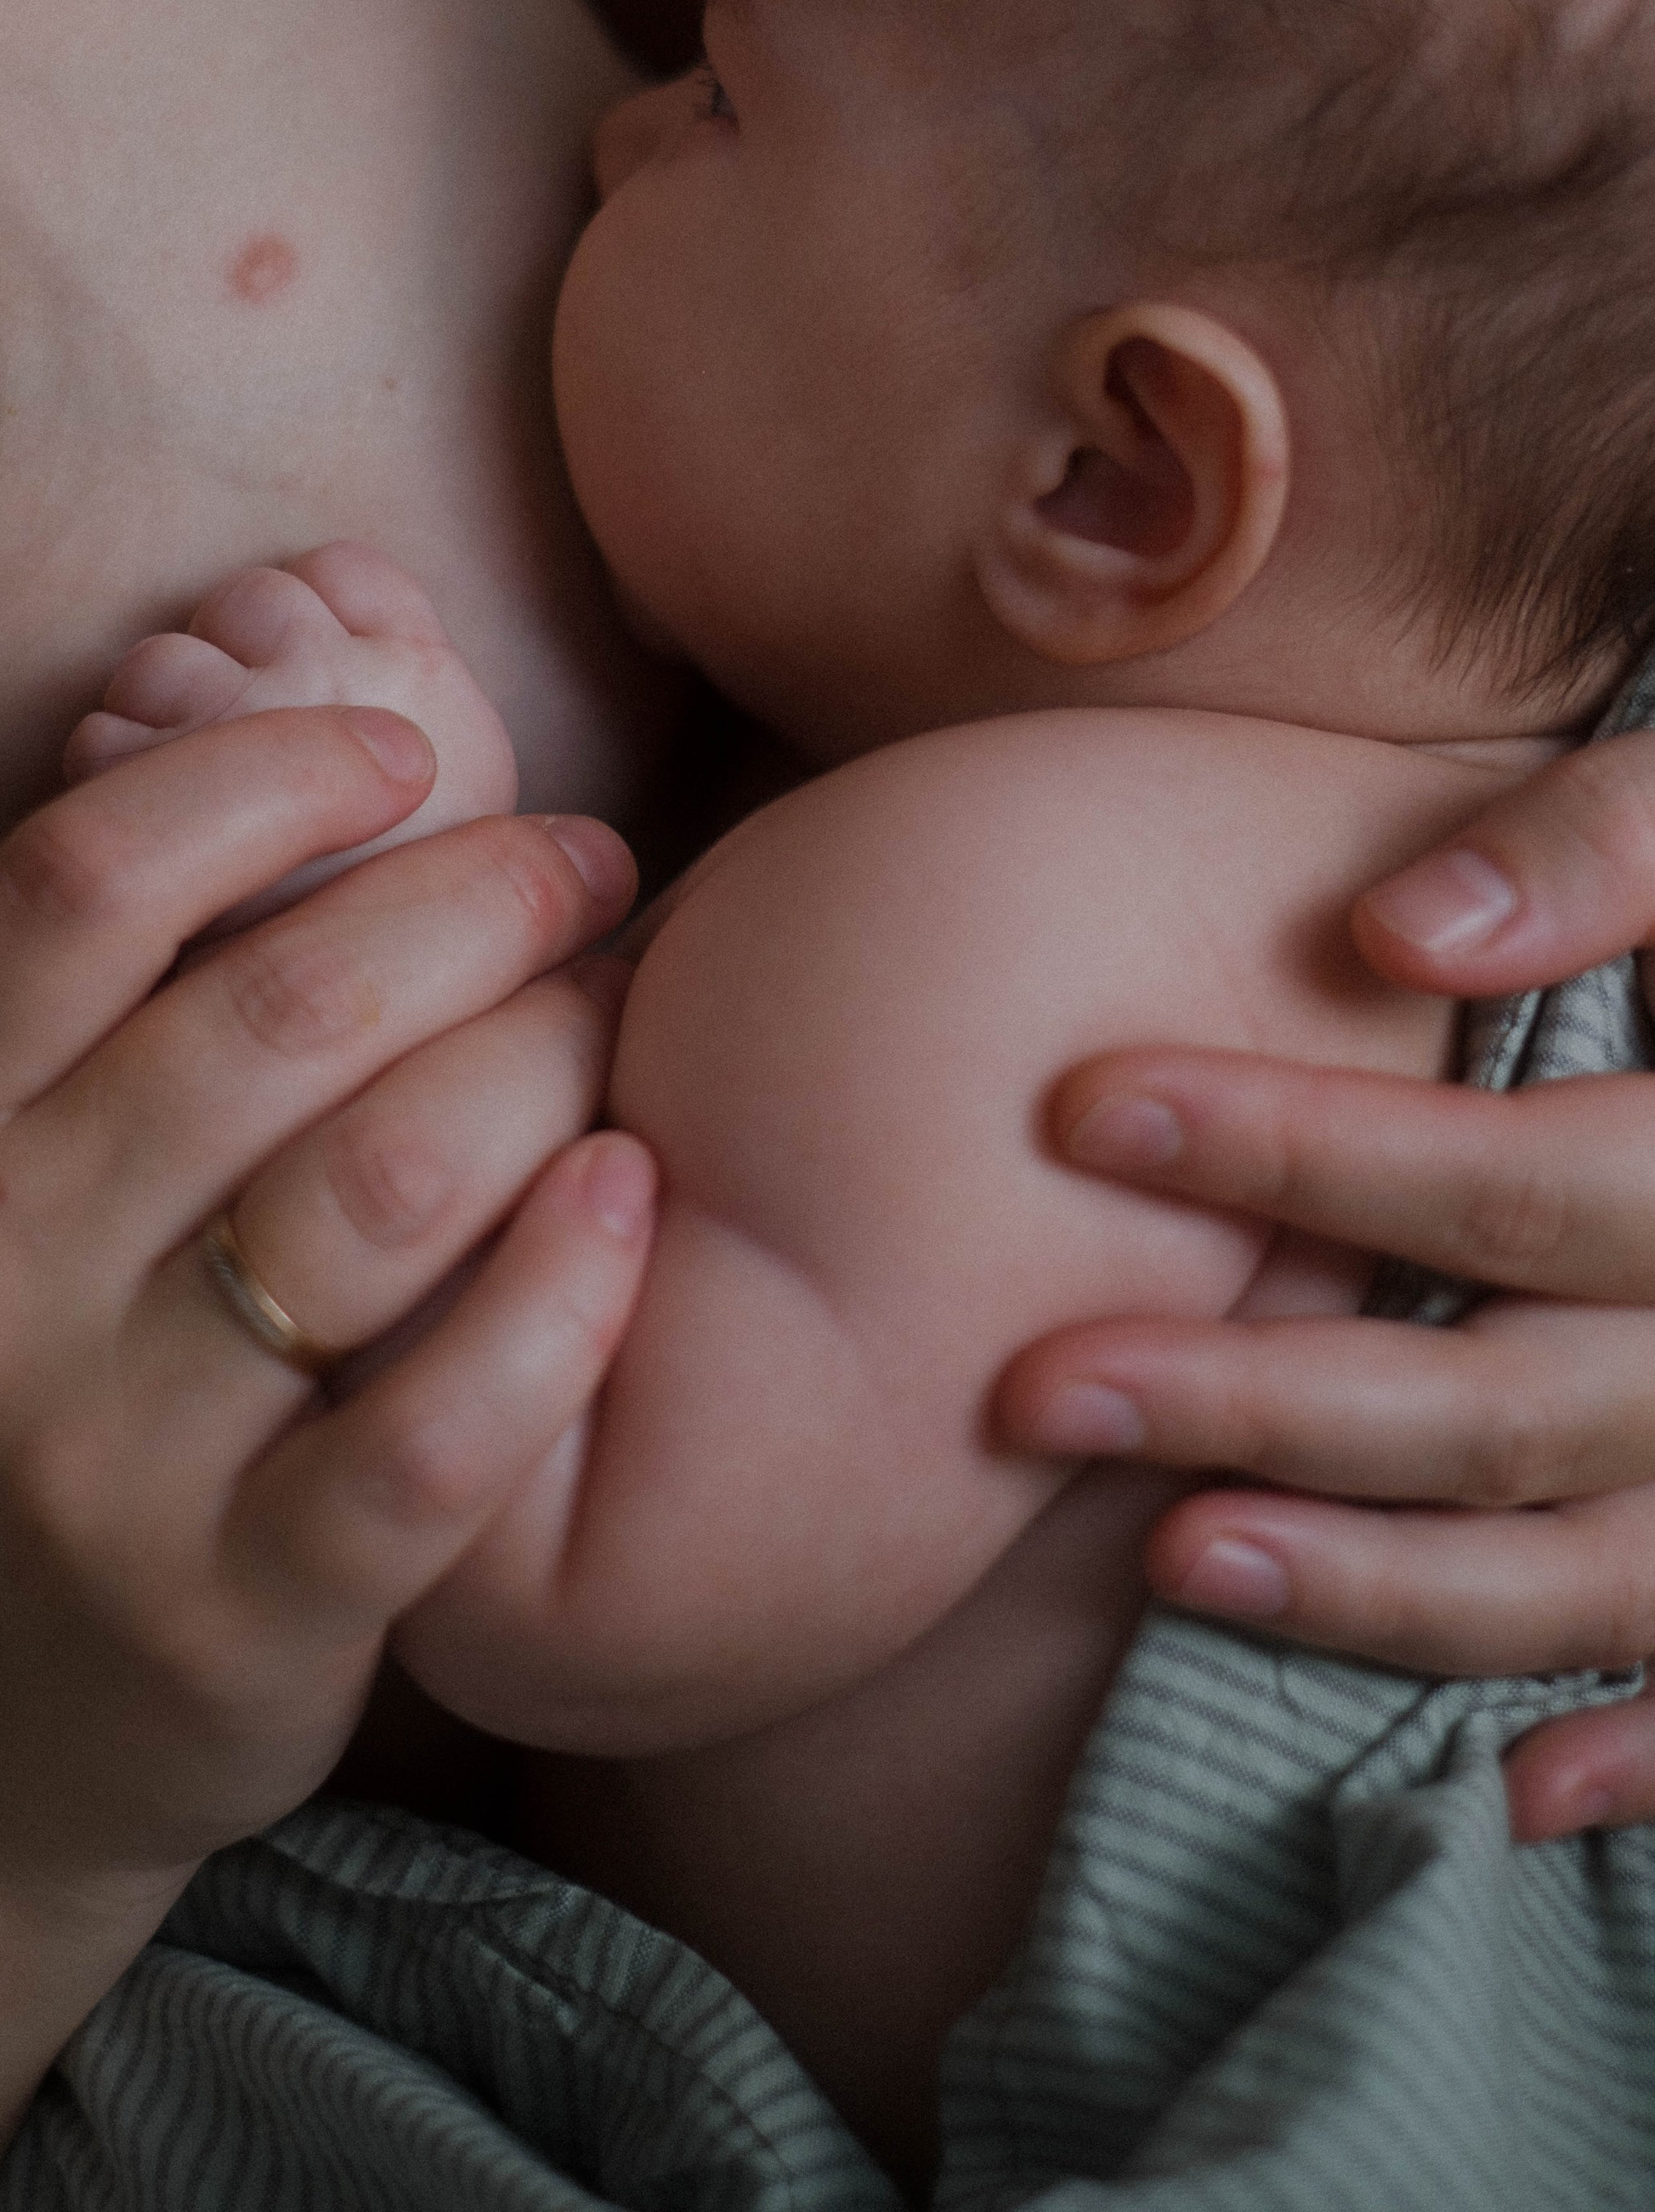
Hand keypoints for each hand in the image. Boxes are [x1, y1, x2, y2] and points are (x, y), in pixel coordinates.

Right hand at [0, 705, 655, 2211]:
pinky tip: (629, 1200)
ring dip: (551, 1059)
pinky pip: (444, 1424)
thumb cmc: (18, 1379)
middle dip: (483, 895)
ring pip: (390, 1184)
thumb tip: (346, 753)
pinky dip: (567, 1290)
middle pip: (284, 1008)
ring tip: (616, 1019)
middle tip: (586, 873)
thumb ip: (97, 1000)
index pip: (82, 878)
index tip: (410, 750)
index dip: (273, 772)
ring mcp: (95, 1465)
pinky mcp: (234, 1616)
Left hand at [996, 727, 1654, 1841]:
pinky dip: (1639, 1753)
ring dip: (1380, 1588)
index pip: (1517, 1184)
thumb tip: (1396, 931)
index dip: (1301, 1149)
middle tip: (1039, 1384)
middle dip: (1264, 1399)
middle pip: (1511, 1405)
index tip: (1083, 1111)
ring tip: (1172, 1557)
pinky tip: (1503, 1792)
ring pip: (1587, 1578)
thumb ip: (1599, 842)